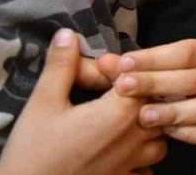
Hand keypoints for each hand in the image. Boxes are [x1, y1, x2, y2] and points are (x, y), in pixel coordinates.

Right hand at [0, 29, 165, 174]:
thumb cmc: (33, 149)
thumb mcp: (43, 103)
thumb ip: (61, 67)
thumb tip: (68, 34)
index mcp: (120, 112)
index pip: (142, 79)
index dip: (125, 70)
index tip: (103, 68)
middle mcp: (136, 136)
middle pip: (158, 105)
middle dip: (142, 94)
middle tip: (116, 91)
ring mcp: (135, 162)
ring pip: (162, 137)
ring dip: (150, 126)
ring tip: (126, 120)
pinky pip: (149, 166)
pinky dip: (142, 157)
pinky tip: (123, 150)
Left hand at [98, 39, 195, 145]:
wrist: (175, 104)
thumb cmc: (158, 82)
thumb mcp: (142, 70)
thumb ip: (123, 67)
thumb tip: (104, 62)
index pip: (184, 52)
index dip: (153, 58)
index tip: (123, 64)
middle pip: (194, 79)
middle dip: (156, 83)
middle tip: (124, 87)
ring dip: (173, 112)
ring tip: (143, 116)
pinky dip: (186, 133)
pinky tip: (163, 132)